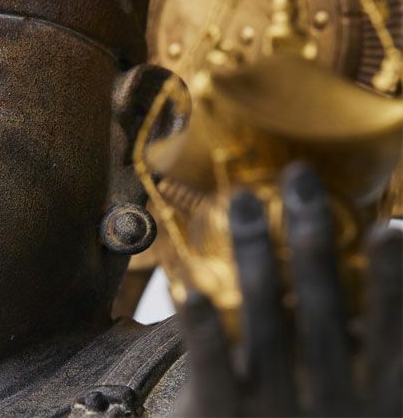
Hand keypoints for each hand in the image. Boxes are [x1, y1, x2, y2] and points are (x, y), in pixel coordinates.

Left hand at [177, 162, 402, 416]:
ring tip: (245, 201)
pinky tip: (189, 286)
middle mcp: (335, 406)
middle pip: (324, 310)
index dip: (394, 278)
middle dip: (312, 239)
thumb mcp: (364, 404)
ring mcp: (275, 414)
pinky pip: (211, 365)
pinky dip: (201, 325)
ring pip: (266, 324)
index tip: (391, 225)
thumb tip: (375, 276)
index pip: (393, 331)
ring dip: (256, 255)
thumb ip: (371, 355)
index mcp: (380, 400)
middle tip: (299, 177)